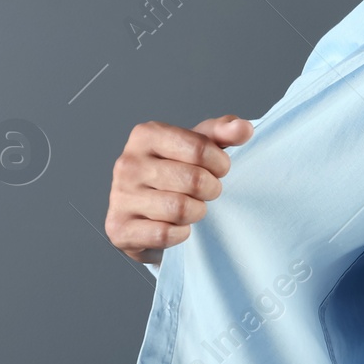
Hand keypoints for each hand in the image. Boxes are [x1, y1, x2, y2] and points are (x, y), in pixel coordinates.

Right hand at [104, 115, 253, 264]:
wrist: (142, 215)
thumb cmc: (174, 174)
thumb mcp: (198, 147)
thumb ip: (222, 134)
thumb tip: (243, 128)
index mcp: (146, 135)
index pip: (200, 148)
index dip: (220, 164)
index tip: (218, 170)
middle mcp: (128, 163)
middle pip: (194, 180)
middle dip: (211, 190)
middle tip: (206, 192)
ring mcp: (121, 196)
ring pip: (180, 209)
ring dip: (196, 213)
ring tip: (191, 208)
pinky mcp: (120, 228)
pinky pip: (165, 234)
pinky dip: (180, 234)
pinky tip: (175, 226)